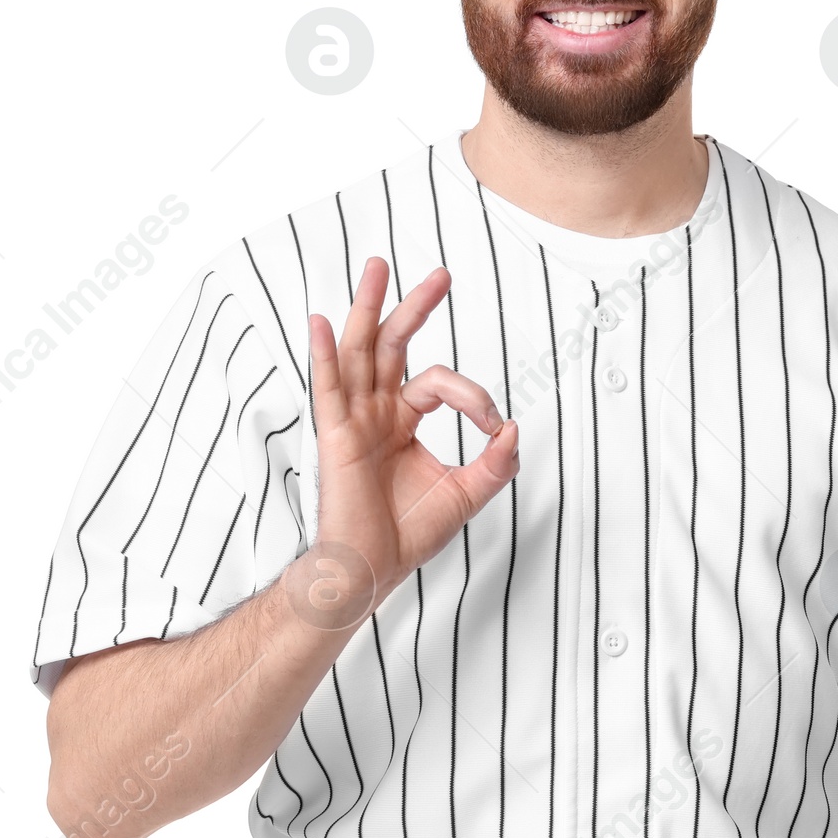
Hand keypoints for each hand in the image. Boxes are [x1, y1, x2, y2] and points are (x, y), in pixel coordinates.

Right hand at [302, 256, 516, 620]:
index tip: (495, 427)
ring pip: (361, 351)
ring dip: (370, 307)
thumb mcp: (466, 494)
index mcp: (403, 421)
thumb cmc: (407, 535)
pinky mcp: (337, 437)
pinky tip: (321, 321)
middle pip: (393, 345)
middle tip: (441, 275)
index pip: (440, 383)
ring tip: (376, 266)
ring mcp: (355, 420)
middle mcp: (377, 412)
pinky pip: (329, 388)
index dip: (475, 397)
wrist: (372, 570)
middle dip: (416, 306)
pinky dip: (325, 353)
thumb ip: (494, 463)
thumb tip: (515, 431)